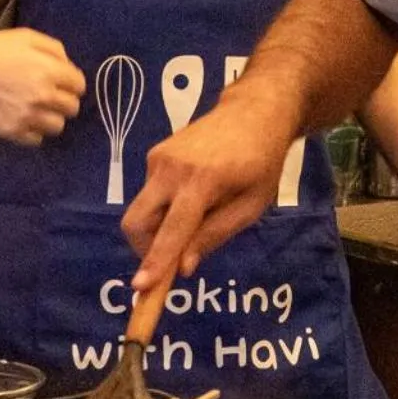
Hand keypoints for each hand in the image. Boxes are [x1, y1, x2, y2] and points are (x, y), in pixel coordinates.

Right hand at [0, 29, 85, 144]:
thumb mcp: (27, 36)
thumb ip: (55, 49)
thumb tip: (69, 68)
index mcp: (49, 70)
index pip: (79, 86)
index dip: (72, 83)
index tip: (63, 83)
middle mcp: (42, 95)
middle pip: (72, 108)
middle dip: (65, 101)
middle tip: (50, 96)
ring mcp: (27, 116)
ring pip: (58, 126)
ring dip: (51, 118)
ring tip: (38, 110)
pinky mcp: (12, 131)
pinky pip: (37, 139)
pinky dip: (34, 131)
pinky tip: (24, 119)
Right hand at [123, 81, 300, 286]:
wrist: (253, 111)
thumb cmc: (261, 162)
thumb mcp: (251, 206)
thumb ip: (215, 235)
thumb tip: (183, 267)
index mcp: (201, 182)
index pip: (172, 230)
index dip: (155, 261)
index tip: (140, 287)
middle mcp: (171, 168)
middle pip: (136, 221)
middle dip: (144, 249)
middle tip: (171, 260)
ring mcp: (158, 158)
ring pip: (143, 209)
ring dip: (160, 227)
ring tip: (198, 216)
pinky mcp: (154, 153)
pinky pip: (150, 193)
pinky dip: (164, 207)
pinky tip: (193, 196)